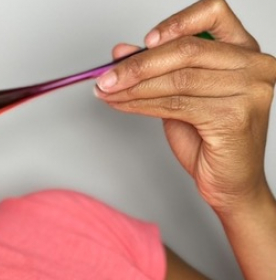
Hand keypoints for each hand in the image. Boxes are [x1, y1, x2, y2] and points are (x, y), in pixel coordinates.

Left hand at [94, 0, 275, 214]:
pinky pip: (175, 104)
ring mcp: (249, 90)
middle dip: (137, 65)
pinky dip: (140, 104)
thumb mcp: (180, 95)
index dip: (177, 22)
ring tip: (107, 92)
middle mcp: (254, 65)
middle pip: (186, 50)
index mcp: (244, 50)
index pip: (213, 12)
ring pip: (176, 79)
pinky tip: (122, 105)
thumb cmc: (210, 138)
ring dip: (133, 87)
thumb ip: (156, 70)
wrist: (230, 182)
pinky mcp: (234, 117)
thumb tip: (120, 51)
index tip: (145, 41)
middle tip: (106, 76)